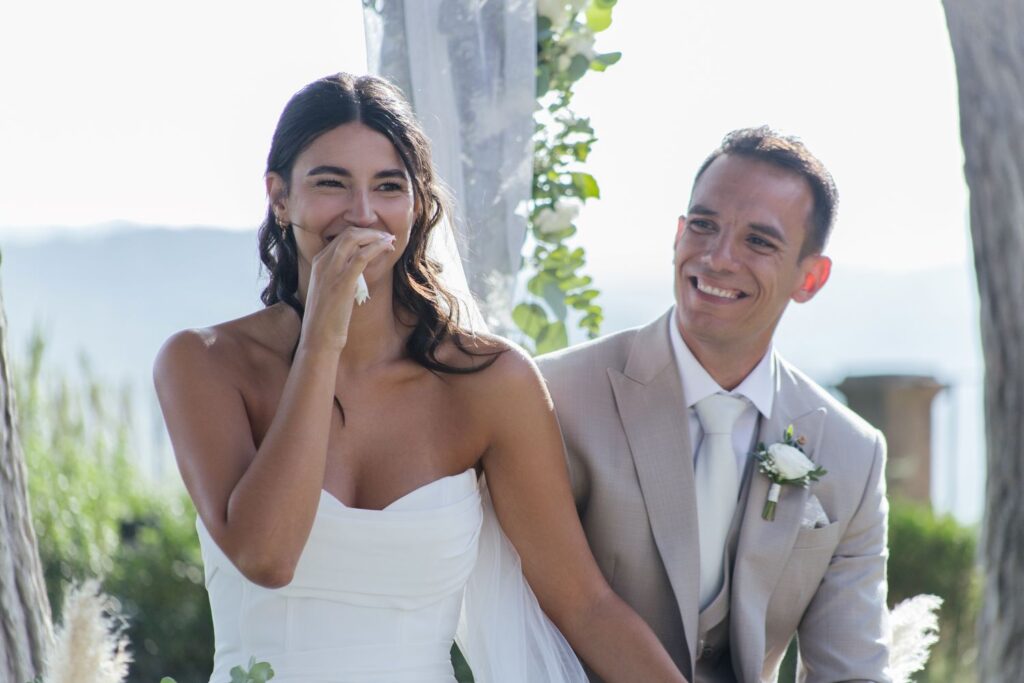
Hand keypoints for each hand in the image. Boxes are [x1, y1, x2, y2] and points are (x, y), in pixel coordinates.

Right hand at [299, 227, 395, 353]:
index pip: (341, 237)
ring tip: (390, 240)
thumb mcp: (329, 289)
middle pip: (348, 233)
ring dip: (375, 236)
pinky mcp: (343, 281)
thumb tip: (356, 268)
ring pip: (354, 239)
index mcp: (317, 262)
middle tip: (386, 237)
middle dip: (370, 232)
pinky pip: (361, 256)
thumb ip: (338, 275)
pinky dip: (376, 247)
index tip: (377, 238)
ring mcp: (330, 270)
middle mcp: (322, 262)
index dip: (362, 234)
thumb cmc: (326, 318)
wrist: (319, 337)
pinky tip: (387, 248)